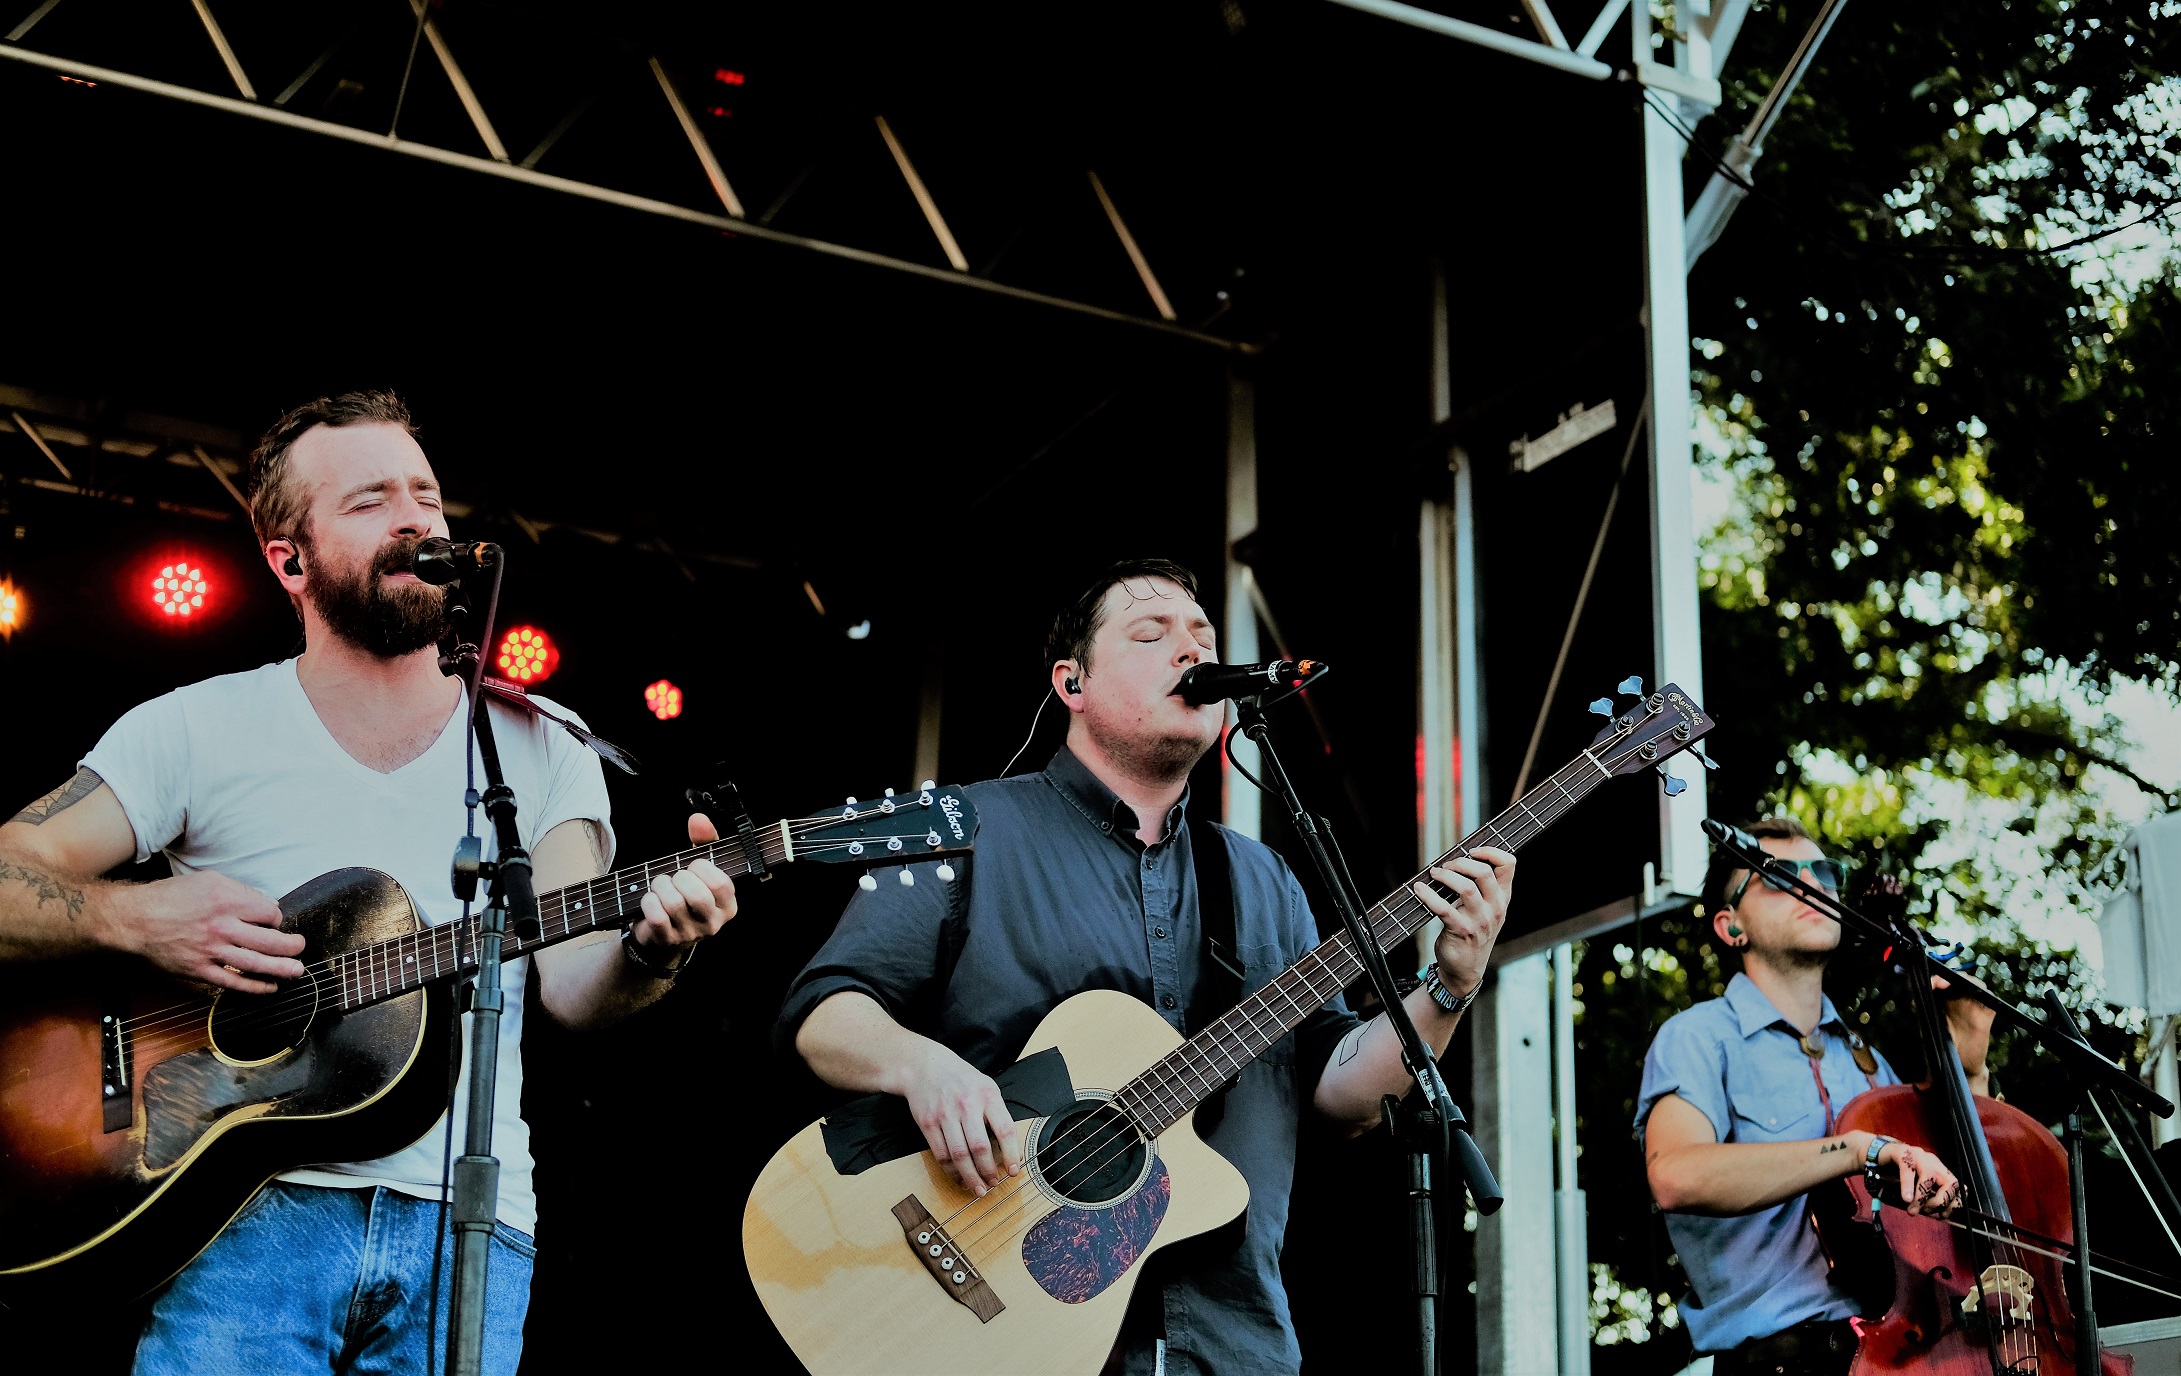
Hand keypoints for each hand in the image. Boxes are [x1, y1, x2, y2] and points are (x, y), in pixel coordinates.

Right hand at [106, 870, 305, 993]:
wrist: (134, 920)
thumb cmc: (170, 897)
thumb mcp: (209, 880)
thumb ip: (240, 892)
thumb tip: (265, 905)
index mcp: (226, 901)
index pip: (269, 912)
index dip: (276, 917)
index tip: (273, 920)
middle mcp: (222, 927)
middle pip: (270, 940)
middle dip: (292, 946)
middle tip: (300, 946)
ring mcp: (211, 951)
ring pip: (256, 964)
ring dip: (281, 969)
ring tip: (297, 970)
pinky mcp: (199, 970)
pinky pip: (232, 983)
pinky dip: (254, 987)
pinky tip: (270, 987)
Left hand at [631, 812, 737, 957]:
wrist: (663, 933)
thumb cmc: (685, 894)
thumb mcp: (700, 868)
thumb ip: (704, 841)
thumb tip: (699, 820)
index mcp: (728, 905)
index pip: (720, 883)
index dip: (702, 868)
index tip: (693, 866)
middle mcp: (713, 923)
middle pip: (697, 894)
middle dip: (678, 877)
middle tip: (674, 877)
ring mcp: (690, 934)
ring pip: (673, 903)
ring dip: (660, 886)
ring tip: (660, 885)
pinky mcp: (667, 939)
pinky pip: (656, 915)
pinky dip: (648, 901)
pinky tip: (650, 899)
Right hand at [894, 1039, 1021, 1196]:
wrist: (924, 1066)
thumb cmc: (960, 1079)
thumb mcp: (986, 1087)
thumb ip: (999, 1114)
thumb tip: (1012, 1150)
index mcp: (987, 1095)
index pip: (1005, 1129)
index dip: (1011, 1154)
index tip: (1013, 1170)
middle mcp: (966, 1104)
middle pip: (980, 1147)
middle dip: (988, 1172)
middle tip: (993, 1184)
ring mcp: (945, 1114)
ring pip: (959, 1155)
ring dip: (970, 1177)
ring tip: (978, 1188)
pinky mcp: (928, 1123)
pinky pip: (941, 1154)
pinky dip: (951, 1171)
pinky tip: (959, 1178)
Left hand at [1417, 846, 1515, 996]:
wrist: (1466, 968)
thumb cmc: (1473, 932)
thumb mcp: (1487, 910)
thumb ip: (1482, 888)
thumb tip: (1460, 859)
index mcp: (1503, 898)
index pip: (1509, 865)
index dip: (1491, 851)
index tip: (1472, 850)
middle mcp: (1495, 908)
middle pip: (1484, 873)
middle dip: (1461, 863)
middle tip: (1446, 866)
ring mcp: (1480, 921)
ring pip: (1466, 888)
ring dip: (1446, 876)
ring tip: (1435, 874)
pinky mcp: (1461, 931)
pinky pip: (1444, 909)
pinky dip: (1429, 896)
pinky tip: (1419, 890)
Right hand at [1877, 1138, 1961, 1216]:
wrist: (1875, 1155)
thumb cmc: (1896, 1175)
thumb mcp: (1915, 1190)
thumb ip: (1927, 1200)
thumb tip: (1938, 1215)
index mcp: (1939, 1170)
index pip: (1957, 1187)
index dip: (1952, 1204)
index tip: (1941, 1216)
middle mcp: (1932, 1162)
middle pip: (1949, 1182)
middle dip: (1940, 1202)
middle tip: (1926, 1212)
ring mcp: (1917, 1155)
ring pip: (1928, 1176)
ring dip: (1922, 1197)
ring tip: (1912, 1209)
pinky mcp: (1902, 1152)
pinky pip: (1907, 1169)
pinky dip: (1908, 1186)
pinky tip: (1905, 1198)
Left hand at [1933, 971, 1998, 1092]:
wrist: (1959, 1065)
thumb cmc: (1943, 1045)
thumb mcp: (1930, 1027)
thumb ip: (1925, 1012)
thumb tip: (1915, 1000)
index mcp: (1944, 999)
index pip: (1941, 981)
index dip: (1935, 978)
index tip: (1928, 983)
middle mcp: (1959, 999)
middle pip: (1958, 979)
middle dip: (1948, 977)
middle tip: (1937, 983)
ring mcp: (1974, 1005)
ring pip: (1974, 984)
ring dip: (1966, 980)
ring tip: (1954, 984)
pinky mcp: (1986, 1014)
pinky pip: (1989, 999)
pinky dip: (1984, 992)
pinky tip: (1975, 992)